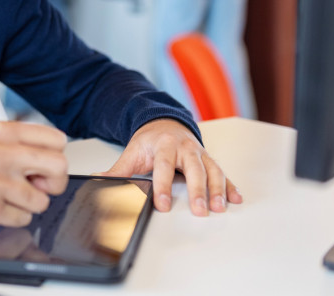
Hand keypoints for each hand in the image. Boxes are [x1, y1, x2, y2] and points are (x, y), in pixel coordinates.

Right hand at [0, 122, 68, 228]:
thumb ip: (16, 136)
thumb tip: (48, 147)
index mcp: (2, 132)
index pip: (55, 140)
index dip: (55, 154)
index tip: (47, 162)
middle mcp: (1, 154)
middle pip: (59, 168)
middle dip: (53, 181)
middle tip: (39, 184)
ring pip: (43, 200)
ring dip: (29, 202)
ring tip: (10, 195)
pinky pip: (24, 218)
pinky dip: (14, 216)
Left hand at [100, 119, 240, 215]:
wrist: (165, 122)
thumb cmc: (150, 140)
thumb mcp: (133, 152)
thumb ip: (118, 170)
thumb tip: (97, 180)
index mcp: (164, 145)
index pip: (164, 167)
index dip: (163, 186)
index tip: (162, 205)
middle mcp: (185, 148)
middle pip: (194, 169)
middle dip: (198, 190)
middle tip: (200, 210)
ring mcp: (199, 153)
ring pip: (212, 171)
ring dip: (218, 189)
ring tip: (220, 207)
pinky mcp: (209, 160)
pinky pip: (222, 173)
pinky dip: (230, 186)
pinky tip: (235, 199)